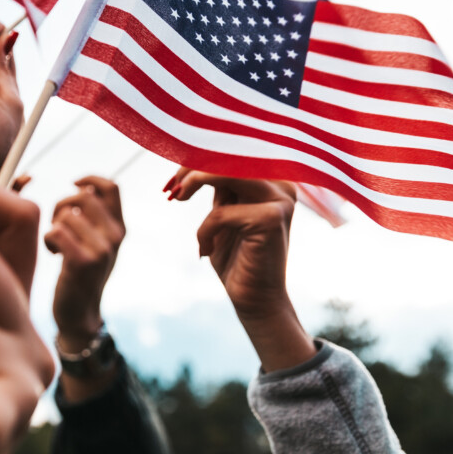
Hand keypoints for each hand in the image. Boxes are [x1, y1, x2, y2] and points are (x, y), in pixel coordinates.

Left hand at [44, 176, 124, 346]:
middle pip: (83, 196)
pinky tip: (54, 254)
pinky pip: (57, 231)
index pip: (112, 186)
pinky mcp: (83, 263)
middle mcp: (115, 236)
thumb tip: (82, 187)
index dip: (90, 178)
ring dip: (52, 226)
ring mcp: (102, 250)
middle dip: (62, 205)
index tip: (74, 185)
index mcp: (120, 227)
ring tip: (56, 244)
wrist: (80, 314)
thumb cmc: (81, 273)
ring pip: (66, 215)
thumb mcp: (97, 243)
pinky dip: (48, 240)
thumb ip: (95, 217)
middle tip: (57, 224)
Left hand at [167, 168, 315, 371]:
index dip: (198, 157)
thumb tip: (193, 156)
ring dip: (193, 182)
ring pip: (226, 173)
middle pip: (229, 155)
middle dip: (191, 166)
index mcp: (273, 180)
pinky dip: (205, 230)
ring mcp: (281, 200)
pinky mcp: (272, 218)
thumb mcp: (223, 213)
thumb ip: (220, 185)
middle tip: (170, 188)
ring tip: (177, 198)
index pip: (232, 153)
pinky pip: (222, 213)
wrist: (254, 300)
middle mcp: (282, 185)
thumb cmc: (236, 258)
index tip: (172, 177)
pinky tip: (206, 250)